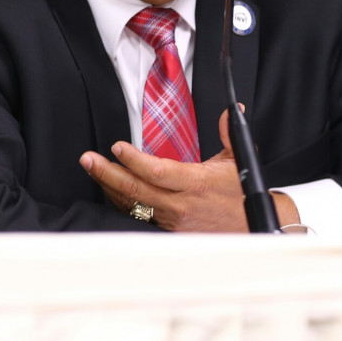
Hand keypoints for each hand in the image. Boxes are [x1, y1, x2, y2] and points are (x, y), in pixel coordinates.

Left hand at [78, 108, 297, 231]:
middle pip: (135, 190)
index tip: (117, 147)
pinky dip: (121, 202)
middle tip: (88, 159)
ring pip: (132, 204)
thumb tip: (232, 109)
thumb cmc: (243, 195)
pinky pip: (138, 216)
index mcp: (196, 184)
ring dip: (109, 186)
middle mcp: (180, 205)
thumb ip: (230, 133)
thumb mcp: (240, 162)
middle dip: (107, 173)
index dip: (133, 160)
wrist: (253, 228)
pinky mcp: (168, 231)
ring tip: (92, 169)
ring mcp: (172, 221)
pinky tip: (110, 190)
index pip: (157, 172)